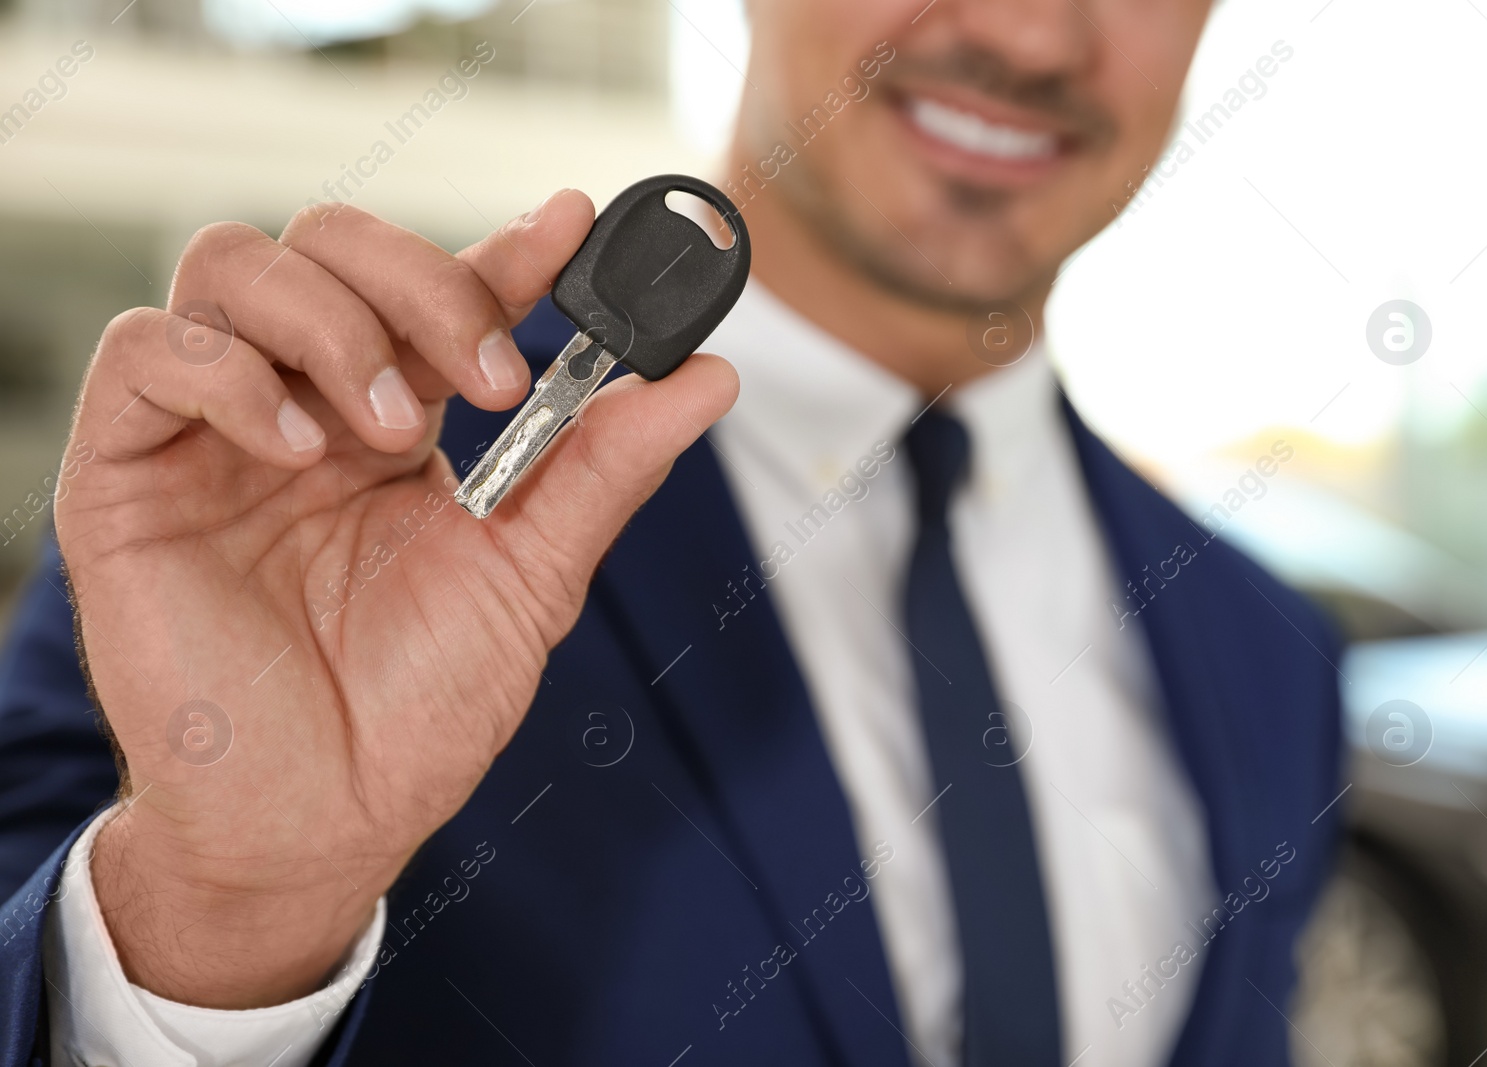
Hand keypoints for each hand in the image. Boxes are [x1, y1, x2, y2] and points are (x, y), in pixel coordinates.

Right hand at [54, 192, 737, 1007]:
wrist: (322, 820)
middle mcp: (304, 405)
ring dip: (336, 323)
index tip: (574, 226)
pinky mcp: (126, 472)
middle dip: (424, 280)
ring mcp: (214, 431)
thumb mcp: (532, 576)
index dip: (504, 248)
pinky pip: (147, 350)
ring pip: (237, 264)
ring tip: (397, 429)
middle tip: (489, 374)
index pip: (440, 291)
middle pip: (333, 241)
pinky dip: (232, 374)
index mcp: (395, 421)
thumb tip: (709, 377)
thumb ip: (606, 469)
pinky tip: (301, 450)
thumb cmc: (419, 709)